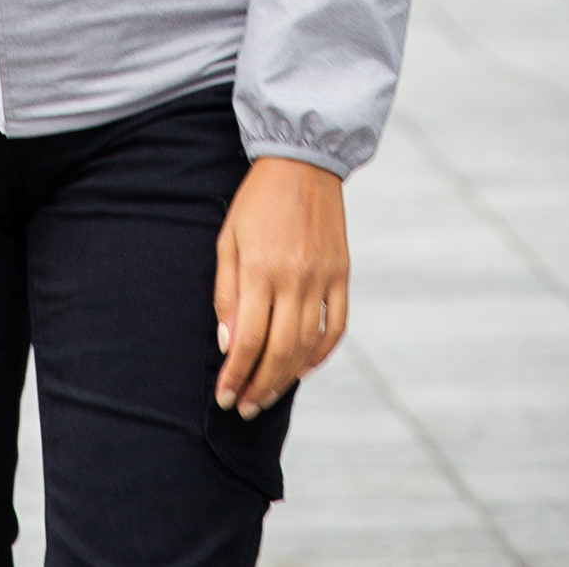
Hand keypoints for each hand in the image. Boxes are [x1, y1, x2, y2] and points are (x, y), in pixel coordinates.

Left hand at [213, 156, 348, 417]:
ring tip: (267, 395)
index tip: (225, 397)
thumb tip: (228, 343)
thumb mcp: (229, 238)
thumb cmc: (257, 200)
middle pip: (278, 351)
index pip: (247, 339)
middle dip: (259, 386)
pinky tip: (304, 367)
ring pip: (307, 346)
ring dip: (286, 378)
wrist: (303, 162)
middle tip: (244, 407)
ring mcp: (323, 278)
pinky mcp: (343, 275)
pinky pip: (336, 326)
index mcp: (261, 269)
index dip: (235, 374)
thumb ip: (227, 291)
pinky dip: (322, 353)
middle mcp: (294, 279)